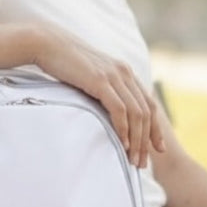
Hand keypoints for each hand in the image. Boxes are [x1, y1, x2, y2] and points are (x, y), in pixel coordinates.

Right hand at [32, 25, 163, 166]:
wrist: (48, 44)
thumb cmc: (64, 64)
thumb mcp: (90, 77)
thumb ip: (103, 91)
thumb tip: (106, 113)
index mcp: (125, 72)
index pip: (149, 104)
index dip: (155, 129)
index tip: (158, 149)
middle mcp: (125, 73)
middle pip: (146, 113)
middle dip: (146, 141)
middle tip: (142, 163)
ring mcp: (114, 76)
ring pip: (136, 113)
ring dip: (136, 140)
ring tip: (133, 159)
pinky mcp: (101, 80)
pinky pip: (119, 109)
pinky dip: (123, 128)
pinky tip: (122, 144)